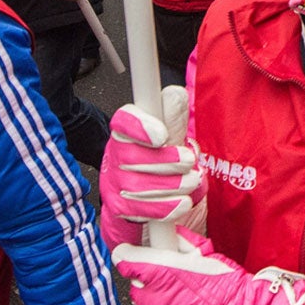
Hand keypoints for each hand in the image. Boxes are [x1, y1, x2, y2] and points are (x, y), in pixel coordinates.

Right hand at [97, 91, 202, 248]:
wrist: (141, 196)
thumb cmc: (157, 160)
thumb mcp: (167, 136)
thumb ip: (172, 117)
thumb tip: (174, 94)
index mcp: (125, 131)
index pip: (123, 122)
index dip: (141, 127)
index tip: (162, 135)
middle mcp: (114, 155)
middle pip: (132, 157)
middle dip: (167, 161)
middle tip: (189, 161)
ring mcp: (113, 182)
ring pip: (136, 186)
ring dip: (171, 185)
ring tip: (191, 181)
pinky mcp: (118, 208)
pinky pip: (139, 210)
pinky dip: (165, 207)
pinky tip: (182, 202)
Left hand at [114, 229, 284, 304]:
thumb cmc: (223, 286)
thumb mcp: (203, 252)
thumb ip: (179, 241)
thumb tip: (169, 232)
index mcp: (155, 269)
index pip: (123, 257)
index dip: (131, 257)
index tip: (137, 259)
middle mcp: (146, 295)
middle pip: (136, 285)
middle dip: (151, 284)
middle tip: (175, 286)